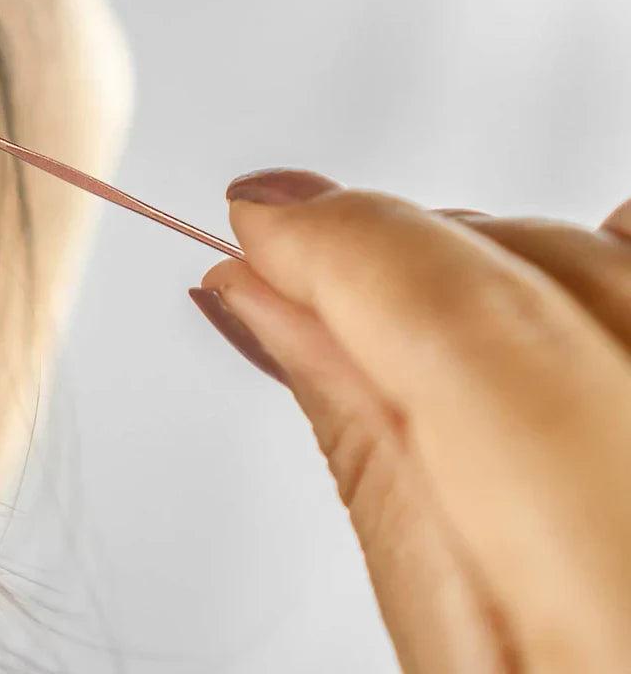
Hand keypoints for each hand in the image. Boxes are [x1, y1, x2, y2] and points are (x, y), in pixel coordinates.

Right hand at [193, 169, 630, 672]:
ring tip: (407, 300)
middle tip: (291, 268)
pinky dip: (610, 255)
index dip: (338, 247)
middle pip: (543, 278)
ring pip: (616, 254)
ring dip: (489, 253)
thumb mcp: (454, 648)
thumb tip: (271, 307)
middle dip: (392, 249)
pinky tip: (569, 278)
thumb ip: (367, 451)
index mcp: (620, 576)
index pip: (467, 331)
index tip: (257, 219)